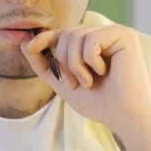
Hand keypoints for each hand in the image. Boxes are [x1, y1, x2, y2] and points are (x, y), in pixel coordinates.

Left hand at [21, 24, 150, 137]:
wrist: (125, 117)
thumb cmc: (99, 103)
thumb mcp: (64, 83)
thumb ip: (45, 65)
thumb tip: (24, 43)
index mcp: (92, 44)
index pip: (63, 33)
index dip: (45, 38)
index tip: (29, 47)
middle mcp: (104, 35)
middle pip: (67, 33)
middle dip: (63, 61)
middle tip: (73, 84)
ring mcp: (115, 33)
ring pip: (76, 35)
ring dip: (75, 64)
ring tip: (87, 82)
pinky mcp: (125, 35)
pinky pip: (92, 39)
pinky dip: (90, 61)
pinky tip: (104, 73)